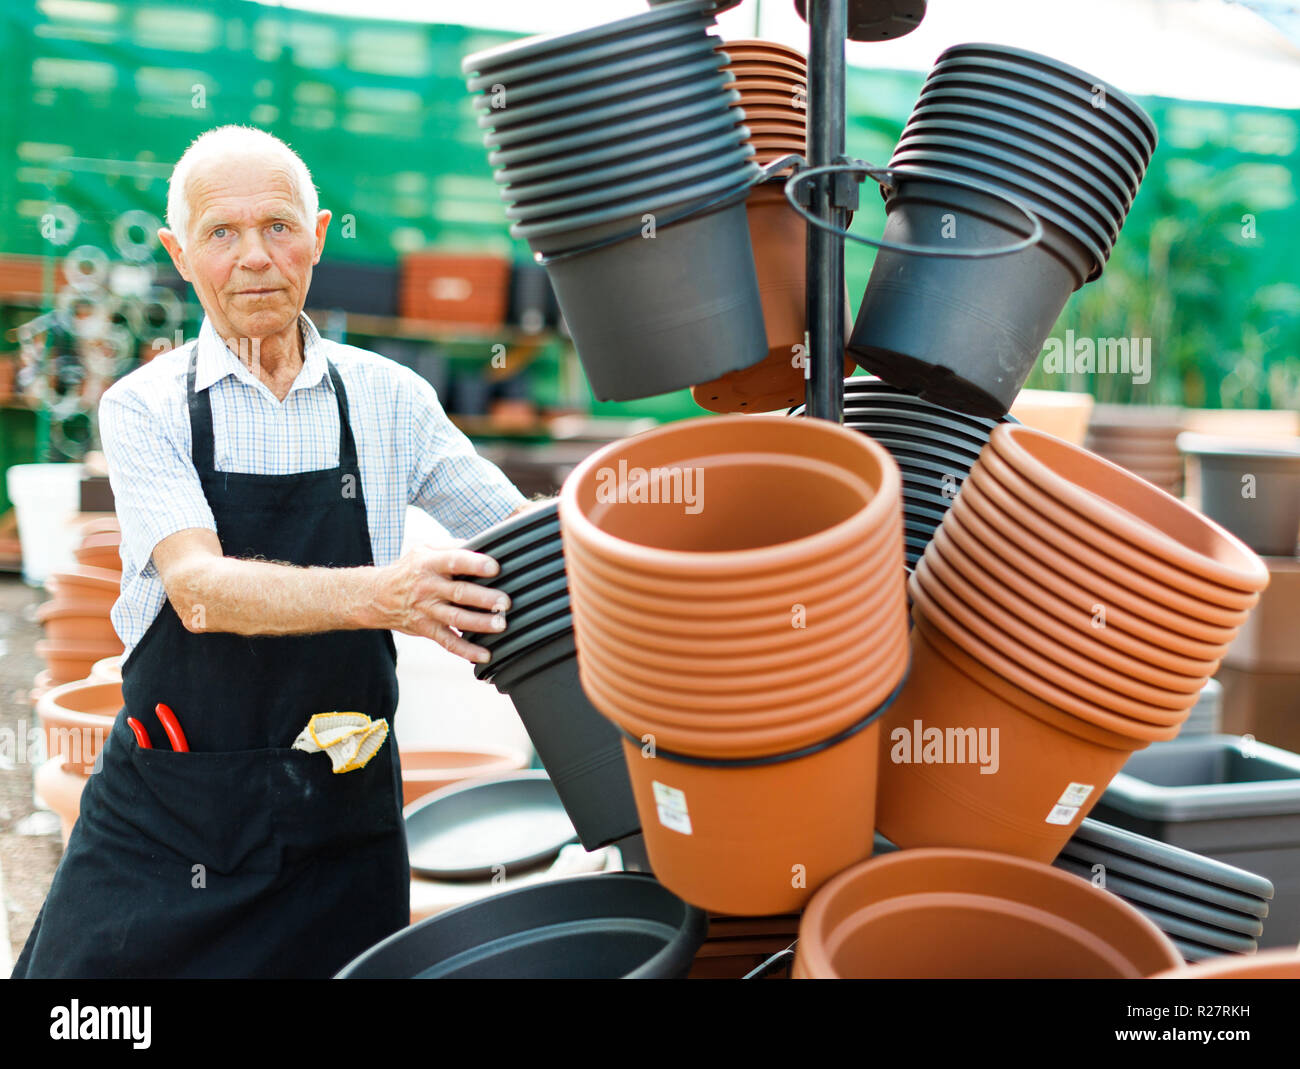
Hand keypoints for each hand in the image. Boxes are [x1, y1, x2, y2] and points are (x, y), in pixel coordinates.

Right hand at [376, 545, 510, 663]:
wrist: (377, 596)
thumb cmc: (409, 569)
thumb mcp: (424, 549)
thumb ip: (451, 546)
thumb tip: (482, 543)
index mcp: (430, 563)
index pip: (454, 561)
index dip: (474, 564)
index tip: (495, 567)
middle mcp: (428, 587)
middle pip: (459, 592)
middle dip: (484, 598)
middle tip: (504, 601)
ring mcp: (427, 610)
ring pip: (456, 618)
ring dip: (479, 623)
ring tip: (500, 625)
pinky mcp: (427, 628)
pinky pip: (448, 642)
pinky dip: (466, 650)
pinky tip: (484, 654)